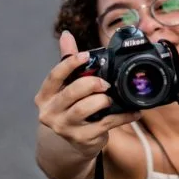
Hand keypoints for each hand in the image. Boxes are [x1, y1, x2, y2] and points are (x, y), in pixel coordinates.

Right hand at [34, 30, 140, 158]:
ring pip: (84, 109)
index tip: (86, 55)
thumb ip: (67, 61)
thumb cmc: (71, 108)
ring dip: (102, 100)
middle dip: (91, 83)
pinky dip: (122, 116)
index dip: (70, 64)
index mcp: (45, 96)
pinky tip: (133, 112)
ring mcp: (65, 128)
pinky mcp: (82, 139)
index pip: (54, 76)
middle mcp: (50, 113)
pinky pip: (106, 124)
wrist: (74, 143)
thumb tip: (66, 35)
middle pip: (71, 92)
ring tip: (112, 98)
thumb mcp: (66, 87)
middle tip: (105, 83)